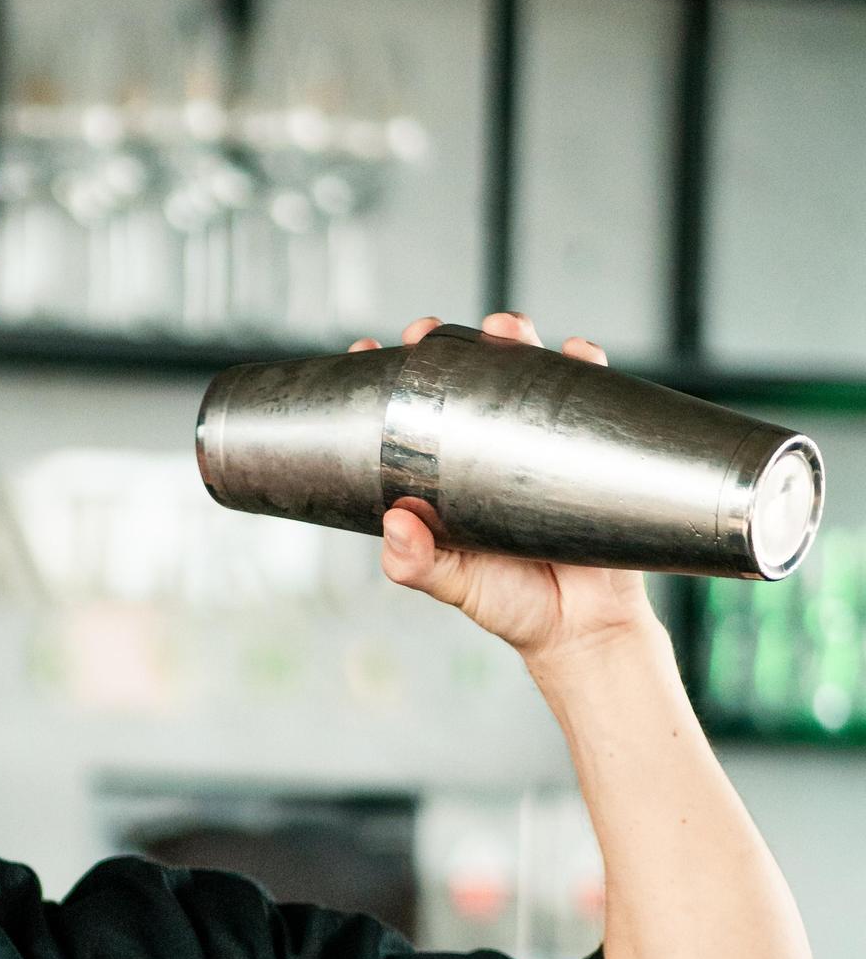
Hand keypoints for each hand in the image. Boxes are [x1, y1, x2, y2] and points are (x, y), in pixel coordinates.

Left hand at [346, 311, 654, 663]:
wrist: (585, 629)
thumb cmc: (510, 605)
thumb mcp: (454, 586)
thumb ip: (417, 564)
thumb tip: (396, 523)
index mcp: (442, 476)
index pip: (407, 415)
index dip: (386, 378)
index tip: (367, 346)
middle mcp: (486, 450)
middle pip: (462, 379)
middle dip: (445, 345)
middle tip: (429, 333)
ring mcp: (538, 442)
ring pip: (523, 374)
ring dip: (513, 340)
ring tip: (505, 329)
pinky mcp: (588, 445)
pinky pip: (591, 394)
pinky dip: (585, 366)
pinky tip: (578, 352)